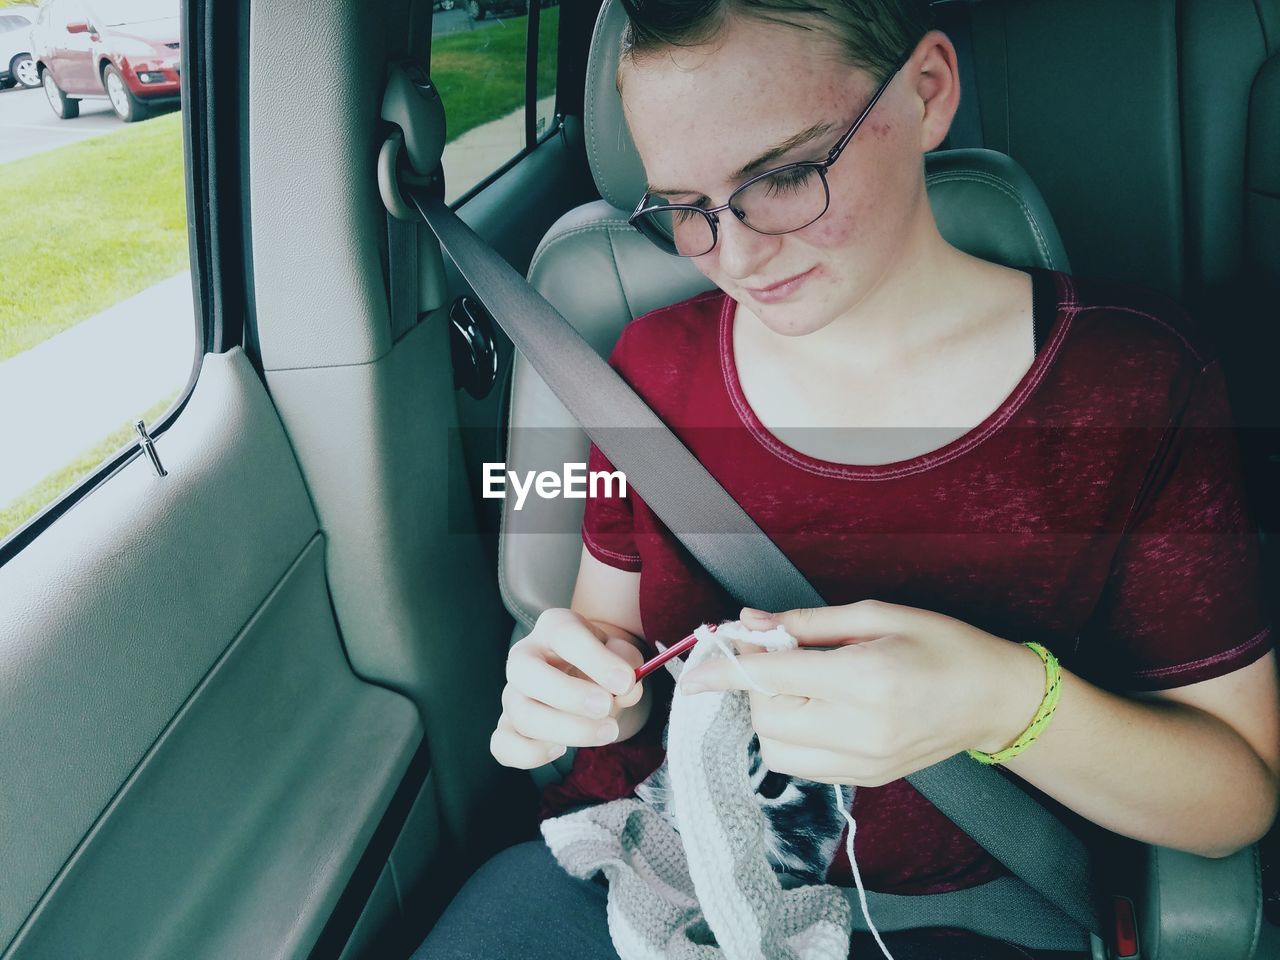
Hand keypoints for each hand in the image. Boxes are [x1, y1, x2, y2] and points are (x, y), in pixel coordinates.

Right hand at [490, 607, 645, 769]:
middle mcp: (525, 656)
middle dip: (569, 695)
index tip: (625, 682)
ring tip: (607, 731)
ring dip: (566, 729)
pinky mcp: (508, 725)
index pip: (565, 636)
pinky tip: (561, 749)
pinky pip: (503, 745)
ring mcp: (512, 692)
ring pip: (522, 713)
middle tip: (606, 707)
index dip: (595, 660)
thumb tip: (626, 690)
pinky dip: (530, 753)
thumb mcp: (621, 654)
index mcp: (554, 628)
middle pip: (526, 673)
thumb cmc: (605, 663)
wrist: (591, 680)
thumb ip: (627, 666)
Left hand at [677, 601, 1044, 785]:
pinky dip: (790, 735)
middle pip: (765, 718)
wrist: (996, 698)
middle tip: (778, 653)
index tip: (690, 674)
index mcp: (865, 680)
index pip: (770, 679)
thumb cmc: (942, 645)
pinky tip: (814, 707)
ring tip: (800, 683)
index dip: (725, 672)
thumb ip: (805, 624)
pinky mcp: (866, 779)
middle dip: (756, 685)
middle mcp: (861, 730)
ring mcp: (863, 763)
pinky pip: (801, 765)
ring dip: (769, 714)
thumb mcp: (875, 615)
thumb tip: (748, 623)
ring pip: (775, 750)